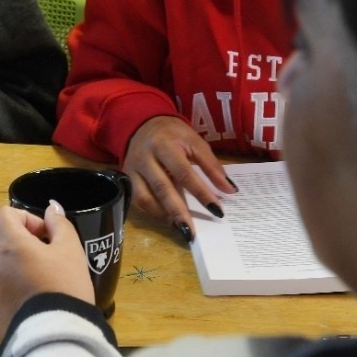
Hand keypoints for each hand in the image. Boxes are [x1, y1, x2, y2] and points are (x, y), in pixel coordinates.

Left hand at [0, 203, 94, 338]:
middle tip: (50, 261)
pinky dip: (12, 292)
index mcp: (8, 245)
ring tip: (44, 286)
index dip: (25, 218)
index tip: (45, 235)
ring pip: (1, 269)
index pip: (3, 215)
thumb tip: (51, 208)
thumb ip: (59, 224)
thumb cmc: (65, 287)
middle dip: (25, 245)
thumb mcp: (71, 250)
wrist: (56, 337)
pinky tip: (34, 304)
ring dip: (17, 269)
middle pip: (4, 243)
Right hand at [123, 115, 234, 240]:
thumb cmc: (173, 134)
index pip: (184, 173)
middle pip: (162, 188)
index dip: (201, 193)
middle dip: (178, 212)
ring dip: (164, 216)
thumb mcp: (194, 141)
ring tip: (182, 229)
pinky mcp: (126, 178)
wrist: (142, 124)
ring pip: (145, 197)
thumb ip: (211, 165)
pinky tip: (169, 219)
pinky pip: (138, 200)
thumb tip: (229, 190)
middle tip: (191, 232)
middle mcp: (145, 157)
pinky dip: (154, 212)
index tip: (217, 210)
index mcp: (164, 145)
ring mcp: (132, 169)